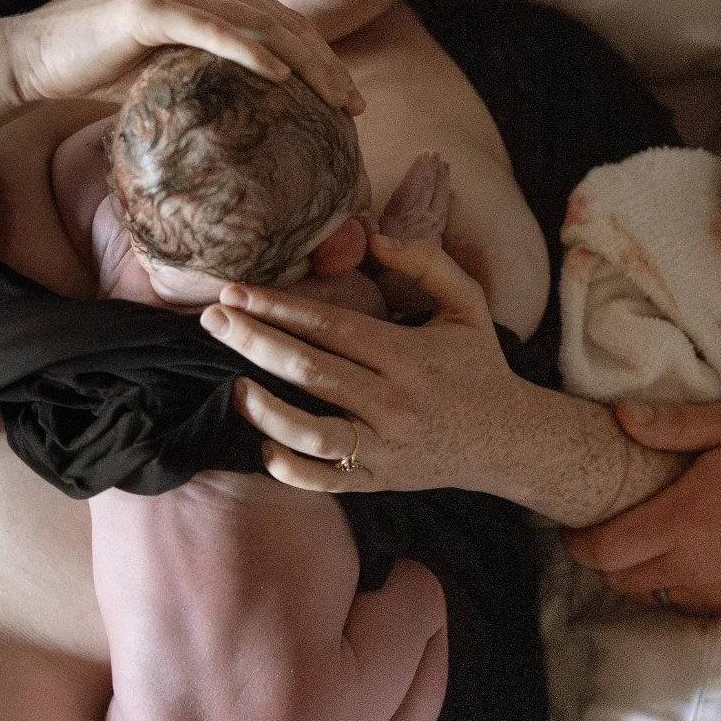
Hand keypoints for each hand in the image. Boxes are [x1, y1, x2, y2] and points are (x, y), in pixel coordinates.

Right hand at [0, 0, 362, 112]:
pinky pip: (214, 31)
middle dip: (327, 65)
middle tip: (356, 107)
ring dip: (304, 63)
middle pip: (283, 24)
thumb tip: (249, 123)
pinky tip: (282, 78)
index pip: (283, 28)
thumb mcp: (174, 77)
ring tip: (335, 97)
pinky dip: (250, 52)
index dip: (322, 61)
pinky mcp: (152, 10)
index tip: (350, 102)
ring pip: (259, 26)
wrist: (41, 59)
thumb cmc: (106, 73)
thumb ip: (212, 81)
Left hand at [198, 234, 522, 492]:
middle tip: (212, 321)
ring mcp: (384, 448)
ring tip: (231, 385)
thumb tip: (373, 239)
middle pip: (310, 371)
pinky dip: (289, 470)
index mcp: (409, 355)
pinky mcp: (377, 481)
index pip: (332, 327)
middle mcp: (393, 402)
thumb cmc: (479, 367)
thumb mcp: (468, 304)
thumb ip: (427, 261)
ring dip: (264, 410)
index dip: (279, 308)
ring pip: (310, 432)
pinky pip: (323, 481)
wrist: (508, 443)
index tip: (236, 292)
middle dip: (254, 343)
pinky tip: (264, 446)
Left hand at [564, 399, 720, 614]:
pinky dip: (672, 587)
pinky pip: (684, 605)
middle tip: (611, 530)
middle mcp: (694, 564)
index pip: (604, 550)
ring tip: (647, 543)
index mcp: (684, 519)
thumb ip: (672, 424)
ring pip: (648, 596)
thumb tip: (618, 417)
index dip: (579, 543)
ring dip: (638, 575)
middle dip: (605, 559)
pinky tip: (684, 558)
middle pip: (619, 579)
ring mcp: (716, 591)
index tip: (575, 528)